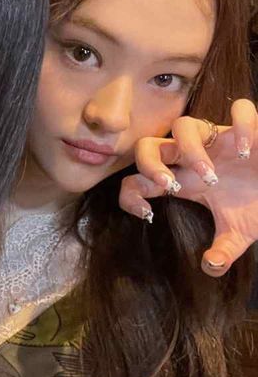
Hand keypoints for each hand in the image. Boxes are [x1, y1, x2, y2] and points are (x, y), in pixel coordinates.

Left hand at [119, 101, 257, 275]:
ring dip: (191, 151)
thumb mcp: (239, 233)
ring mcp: (218, 140)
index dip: (130, 195)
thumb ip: (223, 250)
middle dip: (151, 165)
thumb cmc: (255, 203)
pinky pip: (237, 108)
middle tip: (174, 187)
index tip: (148, 214)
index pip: (136, 179)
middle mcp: (193, 157)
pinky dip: (241, 125)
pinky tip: (247, 150)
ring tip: (214, 176)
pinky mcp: (248, 128)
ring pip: (183, 124)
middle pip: (147, 145)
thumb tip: (210, 267)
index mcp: (183, 181)